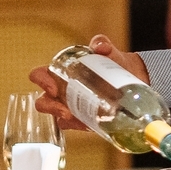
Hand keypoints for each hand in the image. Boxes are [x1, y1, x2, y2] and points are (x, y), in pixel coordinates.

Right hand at [29, 34, 149, 130]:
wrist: (132, 76)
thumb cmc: (112, 61)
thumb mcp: (107, 50)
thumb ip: (102, 43)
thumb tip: (100, 47)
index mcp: (60, 72)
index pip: (39, 75)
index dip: (41, 81)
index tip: (54, 88)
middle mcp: (60, 91)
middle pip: (43, 102)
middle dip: (50, 107)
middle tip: (66, 110)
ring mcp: (69, 106)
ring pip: (55, 117)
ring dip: (62, 119)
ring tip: (75, 118)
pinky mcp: (81, 119)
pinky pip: (72, 126)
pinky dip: (78, 126)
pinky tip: (88, 124)